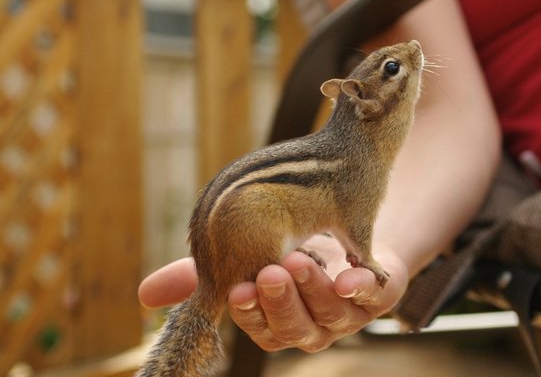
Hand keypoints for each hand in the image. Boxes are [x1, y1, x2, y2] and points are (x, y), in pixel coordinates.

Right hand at [137, 237, 408, 352]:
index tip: (238, 290)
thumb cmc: (293, 249)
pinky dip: (361, 285)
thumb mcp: (247, 255)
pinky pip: (373, 296)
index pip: (258, 326)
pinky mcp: (379, 295)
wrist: (351, 231)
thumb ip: (207, 273)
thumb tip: (144, 295)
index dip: (249, 312)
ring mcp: (347, 314)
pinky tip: (350, 275)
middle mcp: (311, 325)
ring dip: (313, 289)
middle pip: (293, 327)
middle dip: (281, 302)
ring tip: (300, 258)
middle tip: (270, 271)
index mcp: (276, 320)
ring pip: (330, 313)